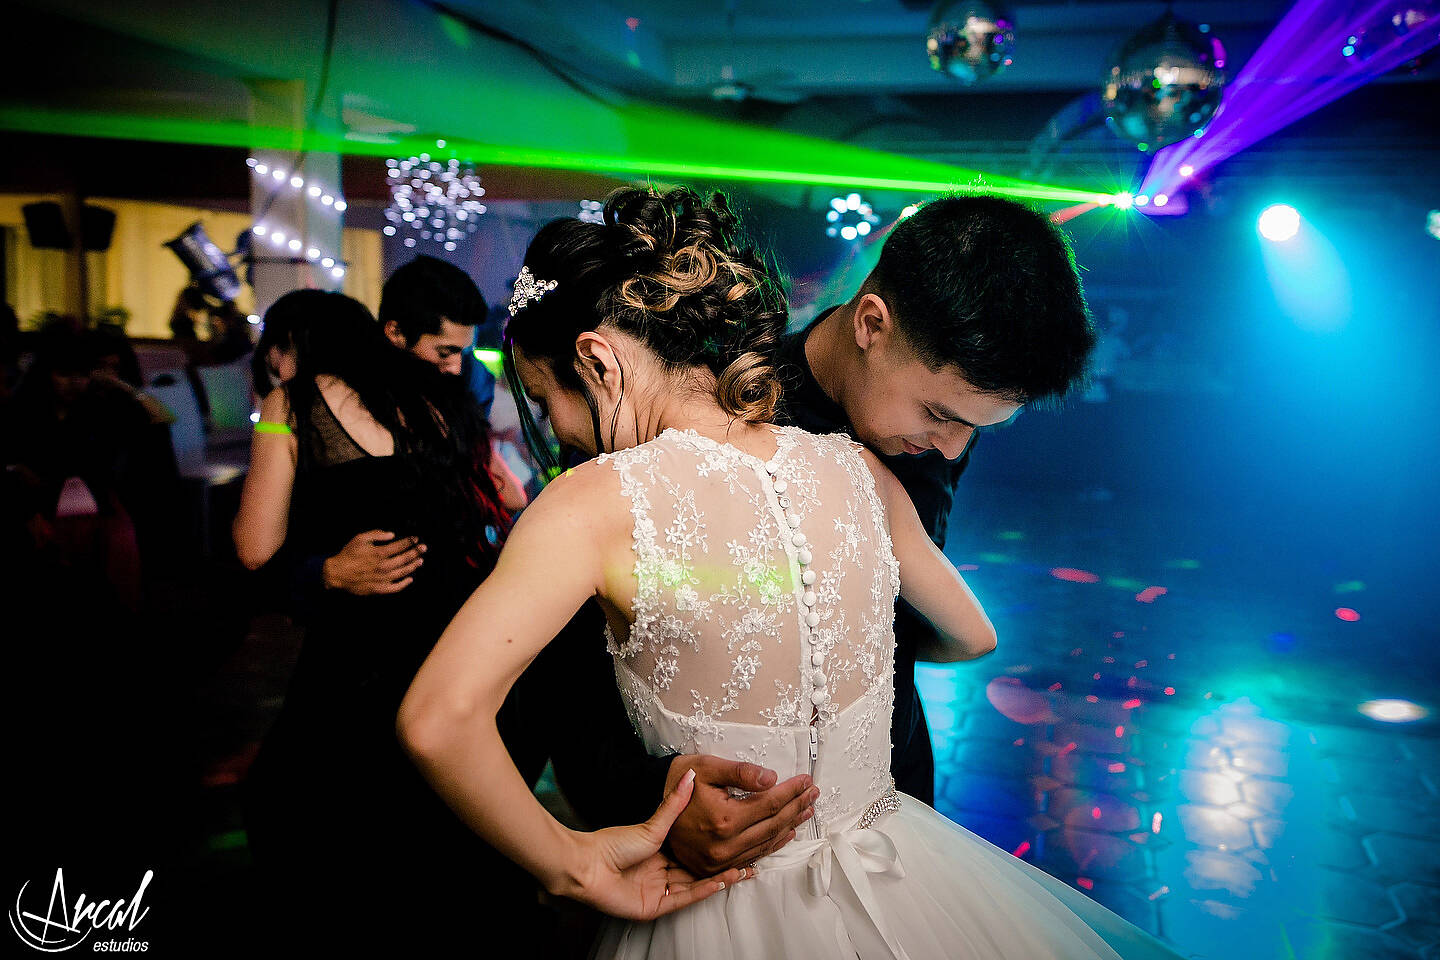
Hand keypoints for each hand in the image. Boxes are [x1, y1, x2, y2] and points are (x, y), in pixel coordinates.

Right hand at [321, 530, 425, 594]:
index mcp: (379, 553)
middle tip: (424, 548)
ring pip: (403, 572)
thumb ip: (376, 534)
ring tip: (420, 561)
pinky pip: (395, 588)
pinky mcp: (379, 589)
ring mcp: (382, 579)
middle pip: (405, 559)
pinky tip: (410, 579)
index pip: (400, 546)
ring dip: (413, 566)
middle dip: (416, 552)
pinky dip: (404, 584)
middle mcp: (384, 566)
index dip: (410, 542)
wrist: (336, 573)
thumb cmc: (348, 555)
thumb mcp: (359, 539)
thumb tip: (391, 534)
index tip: (416, 539)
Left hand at [564, 769, 755, 919]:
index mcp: (662, 855)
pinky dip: (702, 891)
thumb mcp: (653, 824)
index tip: (740, 841)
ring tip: (744, 870)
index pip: (696, 855)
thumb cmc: (615, 844)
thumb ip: (674, 804)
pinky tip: (721, 882)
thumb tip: (689, 775)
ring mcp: (659, 891)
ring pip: (696, 886)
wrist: (589, 865)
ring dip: (719, 878)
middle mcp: (663, 874)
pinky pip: (684, 899)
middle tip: (751, 859)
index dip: (717, 850)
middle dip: (725, 866)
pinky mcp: (655, 907)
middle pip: (700, 872)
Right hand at [663, 754, 817, 876]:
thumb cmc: (681, 782)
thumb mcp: (707, 767)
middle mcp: (724, 845)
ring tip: (806, 810)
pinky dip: (773, 844)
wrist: (651, 804)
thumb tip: (772, 779)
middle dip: (796, 806)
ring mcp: (719, 861)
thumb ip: (741, 772)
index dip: (791, 791)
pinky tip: (787, 833)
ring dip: (790, 826)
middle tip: (814, 793)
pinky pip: (753, 857)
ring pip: (766, 843)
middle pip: (772, 825)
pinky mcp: (714, 868)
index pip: (770, 804)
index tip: (806, 780)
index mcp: (723, 820)